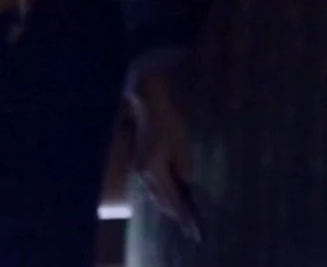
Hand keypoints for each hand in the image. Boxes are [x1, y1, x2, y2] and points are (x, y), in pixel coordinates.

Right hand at [130, 77, 200, 239]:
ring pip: (153, 191)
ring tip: (178, 211)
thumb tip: (187, 182)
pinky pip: (150, 183)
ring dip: (165, 201)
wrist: (148, 106)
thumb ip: (184, 165)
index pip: (168, 195)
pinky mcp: (139, 163)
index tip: (188, 221)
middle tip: (185, 221)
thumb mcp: (181, 143)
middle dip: (171, 209)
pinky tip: (169, 193)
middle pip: (158, 197)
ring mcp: (138, 168)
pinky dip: (160, 191)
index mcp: (153, 169)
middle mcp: (142, 173)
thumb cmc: (167, 122)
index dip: (178, 208)